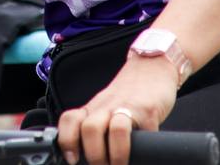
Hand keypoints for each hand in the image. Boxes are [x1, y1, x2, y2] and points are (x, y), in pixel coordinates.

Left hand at [56, 56, 178, 164]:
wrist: (153, 65)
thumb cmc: (130, 92)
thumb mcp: (107, 107)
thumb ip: (97, 126)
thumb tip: (89, 155)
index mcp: (93, 108)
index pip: (69, 120)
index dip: (66, 140)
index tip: (72, 159)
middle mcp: (106, 107)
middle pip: (89, 128)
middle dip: (93, 155)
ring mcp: (128, 107)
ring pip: (113, 129)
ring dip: (115, 155)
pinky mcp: (149, 111)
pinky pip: (145, 131)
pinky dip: (142, 147)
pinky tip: (144, 153)